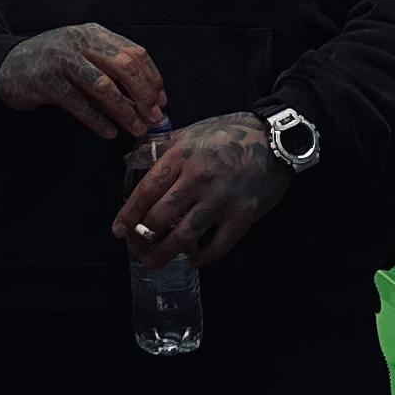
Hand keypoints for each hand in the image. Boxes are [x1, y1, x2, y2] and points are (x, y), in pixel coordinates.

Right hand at [0, 24, 165, 143]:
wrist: (6, 65)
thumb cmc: (52, 63)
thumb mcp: (83, 56)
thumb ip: (111, 69)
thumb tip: (148, 99)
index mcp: (93, 33)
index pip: (133, 52)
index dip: (151, 78)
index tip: (160, 101)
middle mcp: (79, 41)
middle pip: (122, 66)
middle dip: (142, 94)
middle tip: (152, 117)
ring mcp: (60, 60)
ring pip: (102, 86)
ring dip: (124, 110)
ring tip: (136, 129)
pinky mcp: (45, 81)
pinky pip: (77, 103)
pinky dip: (96, 120)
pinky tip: (108, 132)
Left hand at [112, 113, 289, 269]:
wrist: (275, 140)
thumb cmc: (230, 134)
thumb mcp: (191, 132)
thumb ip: (162, 147)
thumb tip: (131, 160)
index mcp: (182, 156)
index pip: (147, 190)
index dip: (129, 213)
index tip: (119, 230)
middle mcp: (199, 178)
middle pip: (161, 216)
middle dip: (143, 238)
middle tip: (135, 248)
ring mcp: (222, 198)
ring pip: (185, 234)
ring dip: (166, 253)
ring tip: (154, 262)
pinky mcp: (243, 214)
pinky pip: (218, 244)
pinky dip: (203, 257)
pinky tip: (193, 261)